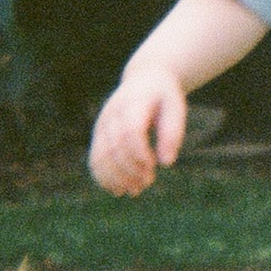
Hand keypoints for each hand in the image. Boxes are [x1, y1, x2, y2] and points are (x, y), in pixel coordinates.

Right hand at [88, 64, 187, 195]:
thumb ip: (171, 134)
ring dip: (116, 177)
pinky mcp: (98, 134)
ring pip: (101, 155)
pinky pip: (95, 158)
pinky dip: (103, 177)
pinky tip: (117, 190)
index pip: (130, 131)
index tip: (153, 166)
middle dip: (130, 169)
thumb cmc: (163, 96)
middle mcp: (112, 113)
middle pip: (115, 146)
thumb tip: (167, 163)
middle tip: (147, 182)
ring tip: (134, 191)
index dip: (139, 152)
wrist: (144, 79)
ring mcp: (102, 124)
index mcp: (134, 103)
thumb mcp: (175, 108)